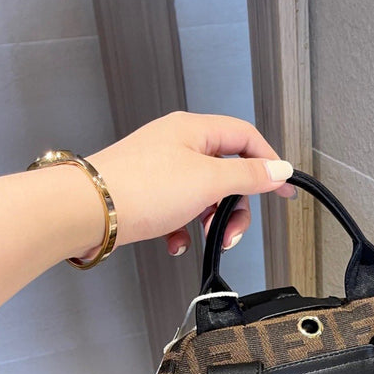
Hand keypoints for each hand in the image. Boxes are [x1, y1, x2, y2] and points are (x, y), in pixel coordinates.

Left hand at [87, 112, 295, 256]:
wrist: (89, 211)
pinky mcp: (147, 194)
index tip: (284, 189)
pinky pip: (179, 211)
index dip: (269, 163)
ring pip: (204, 196)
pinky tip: (176, 243)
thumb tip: (278, 170)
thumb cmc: (140, 188)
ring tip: (204, 238)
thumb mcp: (209, 182)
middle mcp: (177, 145)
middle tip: (232, 230)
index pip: (246, 138)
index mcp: (194, 130)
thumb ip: (248, 177)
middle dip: (235, 206)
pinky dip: (183, 230)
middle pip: (227, 172)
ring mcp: (161, 170)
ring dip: (211, 221)